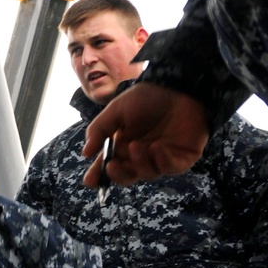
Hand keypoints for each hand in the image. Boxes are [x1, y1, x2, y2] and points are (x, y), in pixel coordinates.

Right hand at [82, 83, 209, 185]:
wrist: (178, 86)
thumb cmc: (147, 97)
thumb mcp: (117, 110)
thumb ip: (100, 129)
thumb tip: (86, 152)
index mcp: (124, 146)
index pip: (109, 165)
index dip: (99, 175)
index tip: (90, 181)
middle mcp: (142, 155)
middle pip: (127, 176)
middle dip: (118, 175)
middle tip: (112, 166)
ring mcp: (162, 158)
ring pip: (148, 173)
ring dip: (140, 163)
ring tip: (137, 145)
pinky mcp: (182, 158)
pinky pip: (171, 168)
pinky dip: (162, 161)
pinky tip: (158, 147)